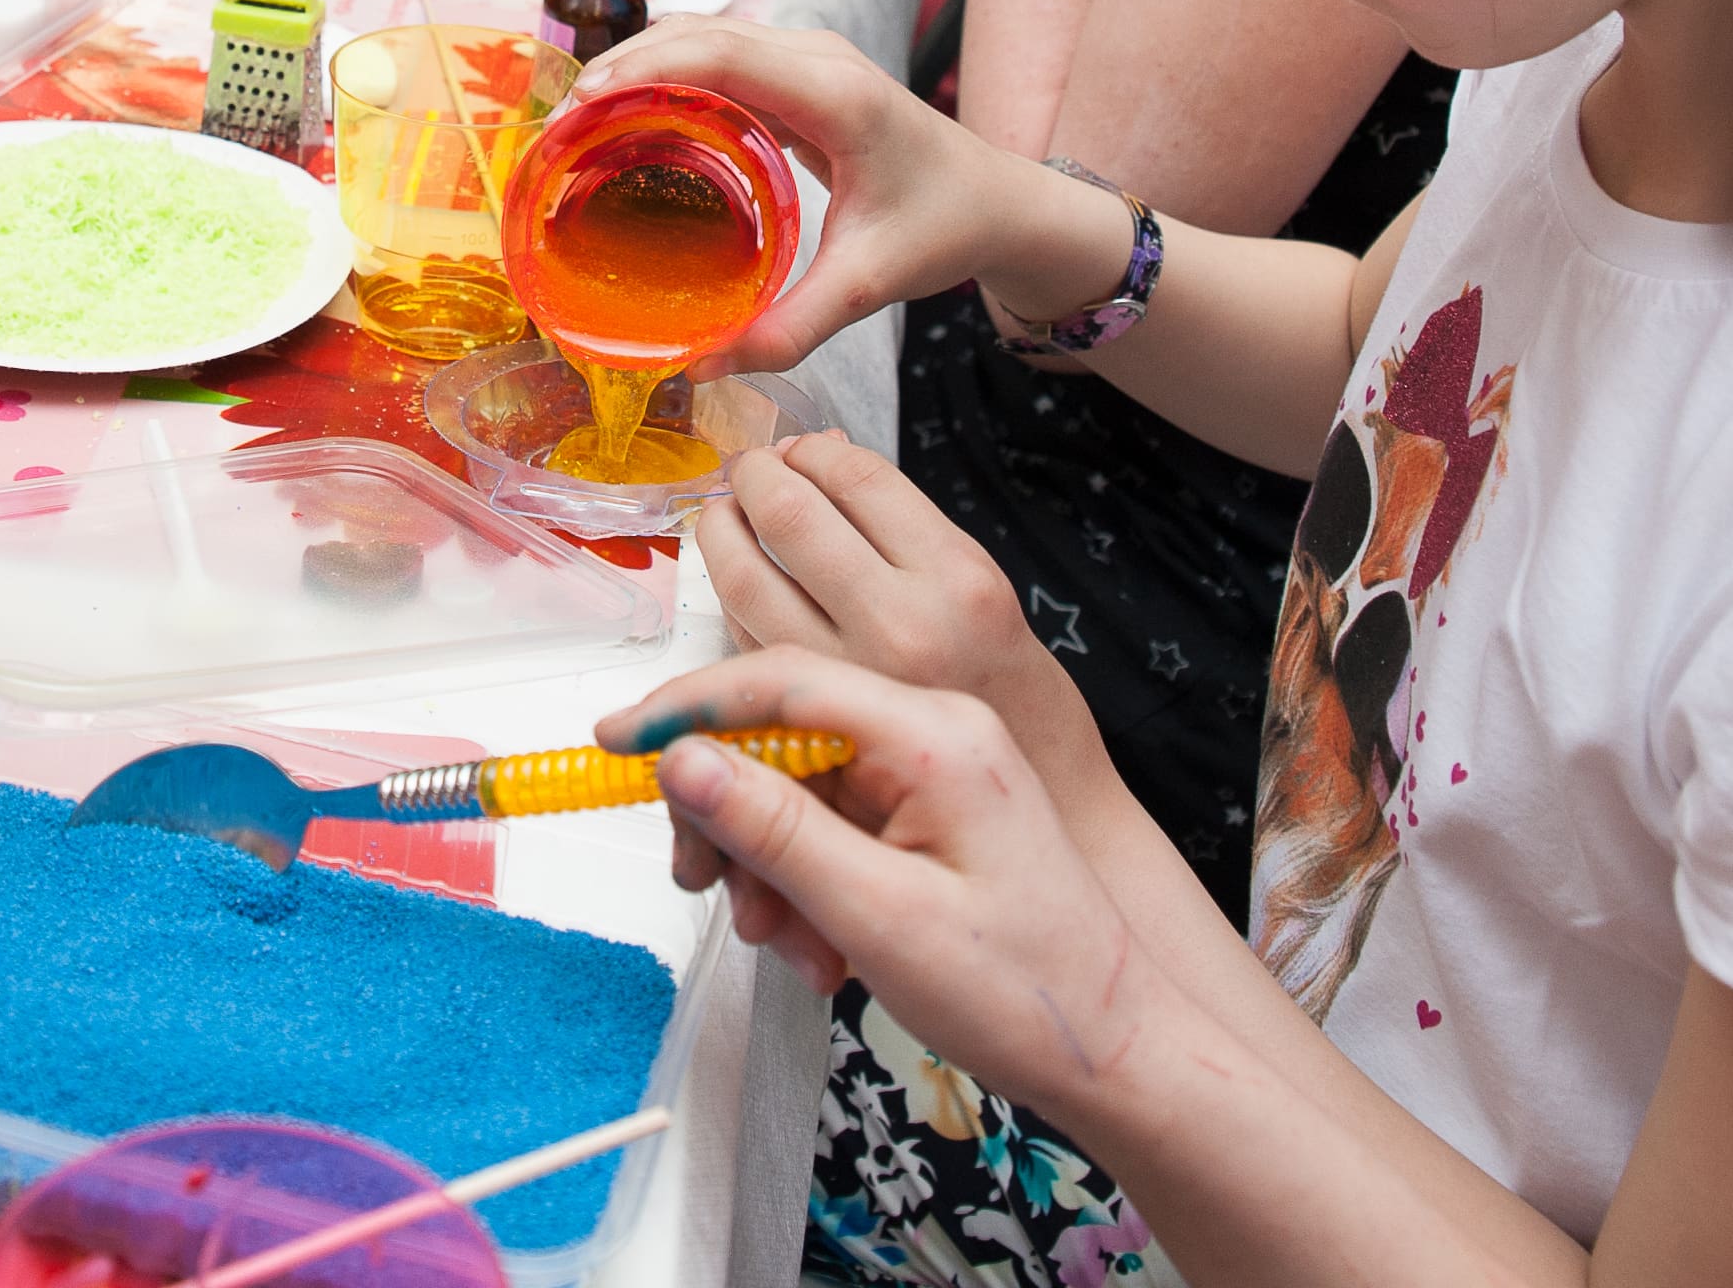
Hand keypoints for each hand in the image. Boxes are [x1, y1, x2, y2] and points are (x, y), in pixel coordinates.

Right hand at [563, 18, 1027, 364]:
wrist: (1000, 200)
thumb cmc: (943, 229)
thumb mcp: (867, 285)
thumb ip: (788, 328)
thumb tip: (700, 367)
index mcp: (834, 94)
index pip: (719, 54)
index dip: (642, 69)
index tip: (581, 106)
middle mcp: (819, 59)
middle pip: (699, 33)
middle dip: (623, 65)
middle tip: (560, 123)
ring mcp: (811, 59)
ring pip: (707, 38)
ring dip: (643, 64)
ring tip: (581, 119)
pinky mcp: (804, 74)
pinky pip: (724, 58)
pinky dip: (672, 75)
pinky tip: (635, 120)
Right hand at [595, 650, 1189, 1121]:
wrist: (1117, 1052)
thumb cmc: (1026, 991)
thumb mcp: (878, 917)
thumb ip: (774, 831)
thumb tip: (682, 762)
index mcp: (935, 734)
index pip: (782, 680)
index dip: (686, 707)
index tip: (615, 740)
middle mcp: (937, 735)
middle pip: (782, 736)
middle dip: (730, 816)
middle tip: (705, 887)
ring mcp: (937, 775)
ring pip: (800, 789)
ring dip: (771, 867)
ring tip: (789, 946)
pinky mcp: (934, 817)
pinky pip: (836, 828)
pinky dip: (809, 885)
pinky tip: (823, 949)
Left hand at [699, 432, 1103, 780]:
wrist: (1038, 798)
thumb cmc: (1009, 686)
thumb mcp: (979, 586)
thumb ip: (900, 526)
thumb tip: (822, 456)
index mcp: (956, 579)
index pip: (857, 477)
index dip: (814, 449)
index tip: (800, 446)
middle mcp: (900, 624)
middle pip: (790, 515)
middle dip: (756, 474)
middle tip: (751, 467)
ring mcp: (846, 675)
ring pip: (746, 578)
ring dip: (721, 530)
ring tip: (726, 515)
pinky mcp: (809, 717)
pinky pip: (746, 639)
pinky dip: (732, 598)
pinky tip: (740, 579)